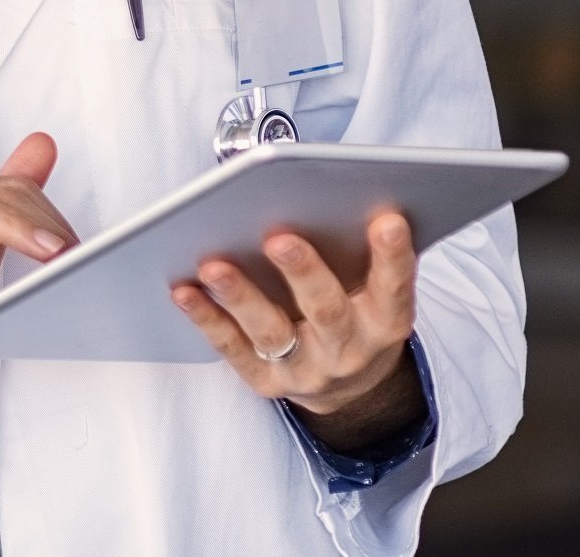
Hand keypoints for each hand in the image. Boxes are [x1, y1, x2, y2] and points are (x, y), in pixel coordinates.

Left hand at [170, 209, 423, 451]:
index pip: (394, 289)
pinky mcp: (267, 381)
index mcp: (385, 322)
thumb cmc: (356, 312)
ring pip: (272, 331)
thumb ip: (363, 252)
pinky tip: (184, 290)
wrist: (349, 386)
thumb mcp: (375, 290)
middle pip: (326, 311)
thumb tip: (338, 193)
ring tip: (213, 264)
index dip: (393, 257)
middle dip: (304, 273)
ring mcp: (307, 370)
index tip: (388, 221)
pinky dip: (207, 318)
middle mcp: (349, 350)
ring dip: (241, 296)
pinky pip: (233, 348)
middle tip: (280, 238)